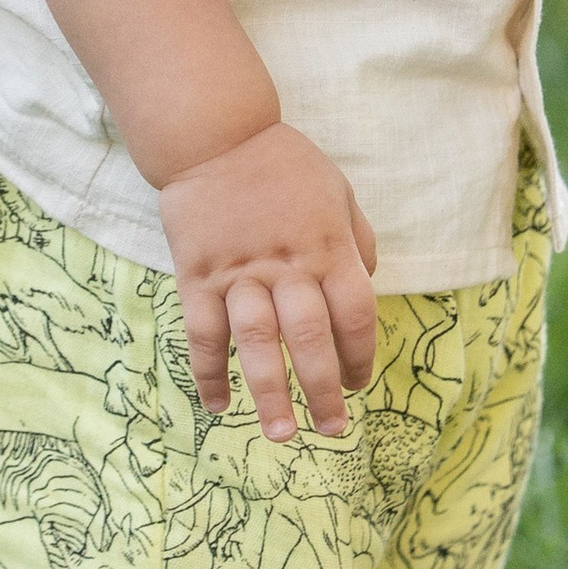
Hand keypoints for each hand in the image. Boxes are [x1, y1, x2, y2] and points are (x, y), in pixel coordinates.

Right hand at [160, 121, 378, 441]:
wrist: (214, 133)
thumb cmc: (283, 163)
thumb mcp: (338, 190)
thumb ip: (357, 240)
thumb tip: (369, 285)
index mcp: (327, 245)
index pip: (353, 313)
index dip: (360, 355)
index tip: (359, 384)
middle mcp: (285, 264)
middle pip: (308, 336)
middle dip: (324, 389)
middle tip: (332, 430)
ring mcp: (238, 271)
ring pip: (256, 341)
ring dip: (269, 392)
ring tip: (281, 435)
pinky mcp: (197, 274)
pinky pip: (203, 331)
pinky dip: (208, 371)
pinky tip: (217, 404)